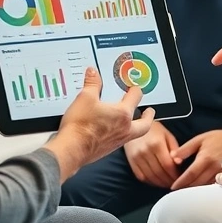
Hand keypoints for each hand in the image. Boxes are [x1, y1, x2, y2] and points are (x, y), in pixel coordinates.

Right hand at [46, 67, 155, 181]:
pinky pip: (122, 141)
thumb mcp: (85, 97)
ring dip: (137, 127)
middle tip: (149, 112)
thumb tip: (93, 73)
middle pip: (145, 123)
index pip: (136, 97)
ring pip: (135, 134)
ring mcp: (118, 141)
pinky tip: (114, 132)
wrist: (72, 149)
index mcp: (122, 114)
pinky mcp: (108, 149)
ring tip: (134, 122)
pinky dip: (123, 135)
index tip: (134, 87)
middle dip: (148, 116)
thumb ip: (92, 83)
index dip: (135, 89)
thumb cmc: (80, 126)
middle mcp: (124, 129)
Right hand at [123, 121, 179, 188]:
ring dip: (160, 183)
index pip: (168, 165)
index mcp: (157, 144)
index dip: (175, 175)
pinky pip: (141, 177)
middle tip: (176, 183)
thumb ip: (175, 149)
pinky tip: (157, 181)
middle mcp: (145, 151)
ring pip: (151, 177)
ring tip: (167, 184)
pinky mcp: (131, 161)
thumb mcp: (167, 135)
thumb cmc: (154, 130)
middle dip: (169, 181)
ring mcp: (137, 157)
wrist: (134, 124)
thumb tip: (179, 163)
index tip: (181, 178)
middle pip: (159, 173)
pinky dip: (150, 182)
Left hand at [169, 127, 221, 189]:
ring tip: (186, 191)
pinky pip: (214, 187)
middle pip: (197, 184)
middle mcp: (214, 168)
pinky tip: (200, 191)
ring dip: (195, 191)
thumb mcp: (200, 139)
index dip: (180, 182)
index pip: (190, 174)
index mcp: (205, 158)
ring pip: (206, 188)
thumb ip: (185, 149)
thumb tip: (172, 157)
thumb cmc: (218, 139)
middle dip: (186, 188)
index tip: (172, 187)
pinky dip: (206, 190)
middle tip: (176, 191)